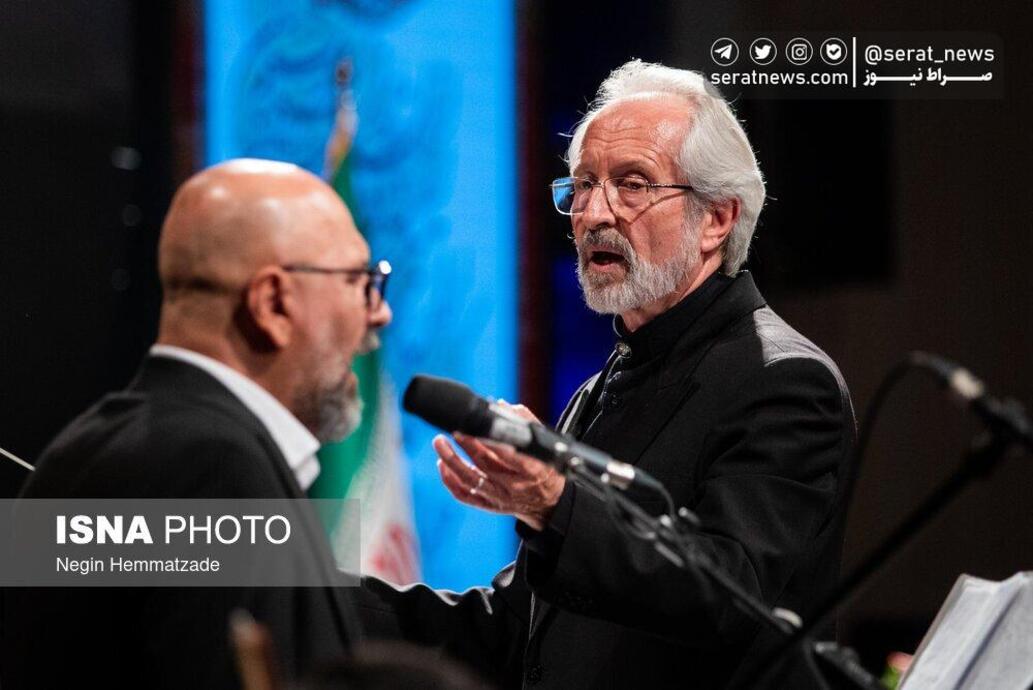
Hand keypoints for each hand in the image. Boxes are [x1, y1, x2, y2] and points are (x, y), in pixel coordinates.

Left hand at [434, 402, 565, 530]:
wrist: (549, 503)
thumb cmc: (546, 468)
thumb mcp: (544, 445)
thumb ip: (526, 422)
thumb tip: (501, 405)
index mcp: (532, 470)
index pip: (509, 454)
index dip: (491, 440)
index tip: (476, 425)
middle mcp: (514, 486)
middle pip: (485, 464)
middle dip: (467, 445)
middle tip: (455, 428)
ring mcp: (500, 498)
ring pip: (470, 480)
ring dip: (452, 460)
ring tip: (440, 442)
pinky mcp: (489, 506)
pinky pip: (465, 495)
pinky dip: (450, 481)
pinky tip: (442, 464)